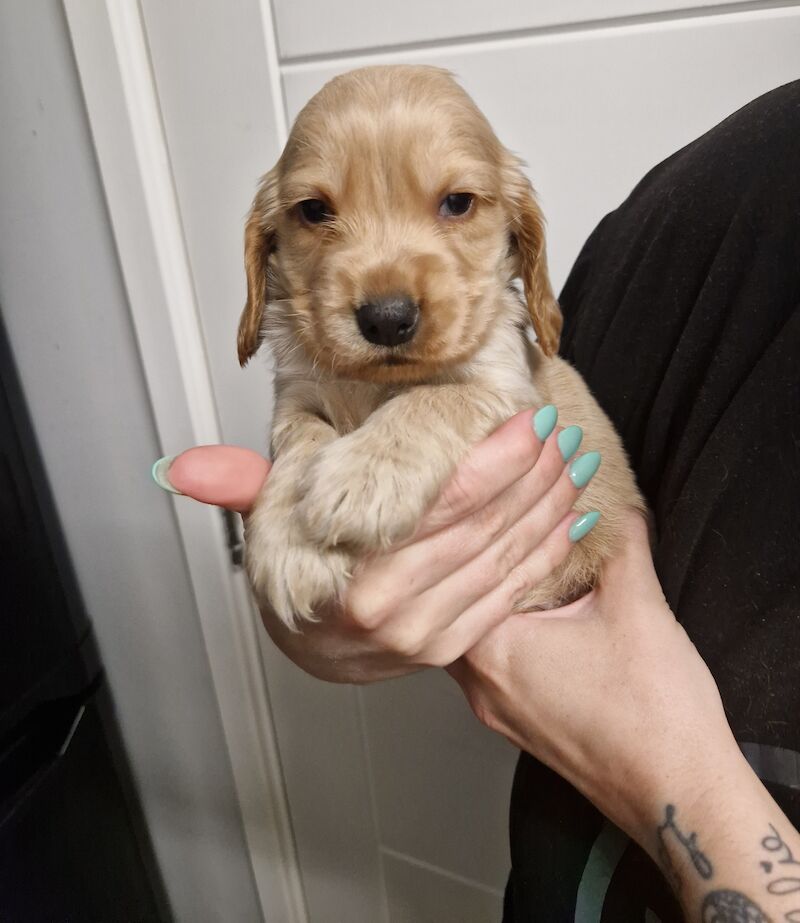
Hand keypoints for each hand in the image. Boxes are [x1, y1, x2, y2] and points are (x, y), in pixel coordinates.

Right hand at [157, 410, 598, 682]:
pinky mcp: (452, 651)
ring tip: (573, 459)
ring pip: (504, 564)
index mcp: (351, 585)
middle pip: (481, 534)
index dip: (488, 463)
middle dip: (531, 478)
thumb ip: (242, 487)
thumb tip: (180, 468)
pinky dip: (546, 552)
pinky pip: (510, 597)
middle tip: (561, 428)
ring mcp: (428, 641)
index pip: (437, 512)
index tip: (525, 420)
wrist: (312, 640)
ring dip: (547, 508)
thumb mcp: (270, 520)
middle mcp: (394, 619)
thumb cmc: (298, 568)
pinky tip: (569, 515)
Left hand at [450, 511, 734, 839]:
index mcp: (493, 651)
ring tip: (522, 565)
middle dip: (484, 564)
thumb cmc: (655, 714)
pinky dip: (509, 635)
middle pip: (459, 606)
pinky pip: (495, 667)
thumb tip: (617, 507)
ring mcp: (498, 713)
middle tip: (505, 524)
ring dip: (495, 602)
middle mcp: (481, 686)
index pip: (464, 573)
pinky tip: (540, 616)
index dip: (484, 530)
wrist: (680, 795)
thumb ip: (621, 544)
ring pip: (473, 639)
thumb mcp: (639, 605)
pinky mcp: (523, 728)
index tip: (503, 501)